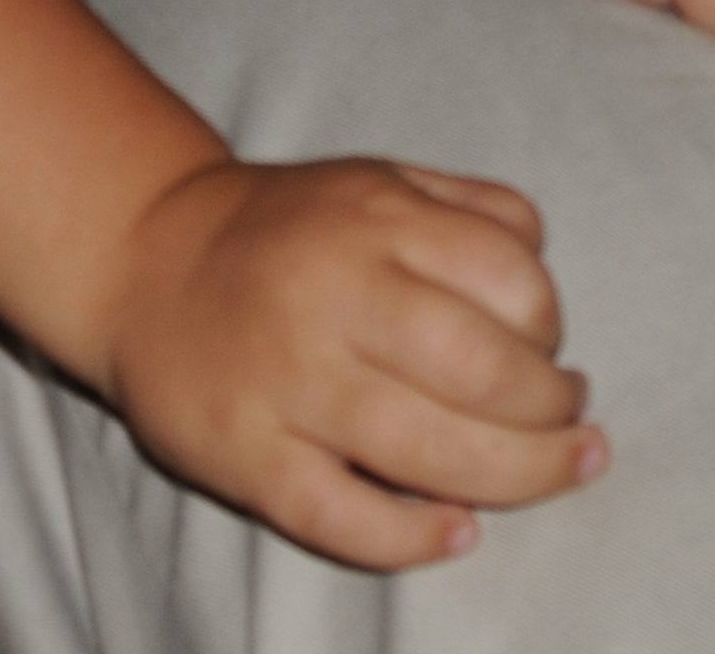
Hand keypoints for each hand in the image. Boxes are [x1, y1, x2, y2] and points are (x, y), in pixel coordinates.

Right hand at [101, 154, 601, 568]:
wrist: (142, 259)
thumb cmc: (290, 230)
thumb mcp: (381, 180)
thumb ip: (471, 210)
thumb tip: (545, 273)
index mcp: (378, 220)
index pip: (509, 277)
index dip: (551, 325)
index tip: (553, 350)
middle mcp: (335, 297)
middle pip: (479, 370)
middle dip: (550, 413)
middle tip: (571, 427)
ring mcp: (288, 383)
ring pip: (425, 448)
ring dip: (515, 475)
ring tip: (550, 472)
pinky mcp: (245, 458)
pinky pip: (340, 514)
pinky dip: (411, 535)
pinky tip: (458, 530)